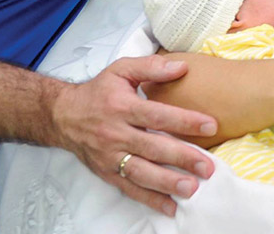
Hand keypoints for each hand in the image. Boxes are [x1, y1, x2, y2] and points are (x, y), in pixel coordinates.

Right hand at [52, 55, 217, 216]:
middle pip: (152, 148)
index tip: (210, 125)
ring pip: (141, 172)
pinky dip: (150, 200)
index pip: (157, 115)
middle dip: (181, 158)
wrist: (63, 116)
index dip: (184, 121)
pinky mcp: (107, 173)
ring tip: (192, 188)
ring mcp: (110, 156)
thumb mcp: (121, 70)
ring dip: (167, 183)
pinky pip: (130, 189)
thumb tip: (182, 67)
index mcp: (121, 106)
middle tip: (207, 167)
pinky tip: (171, 207)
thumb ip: (151, 67)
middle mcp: (115, 133)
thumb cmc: (98, 91)